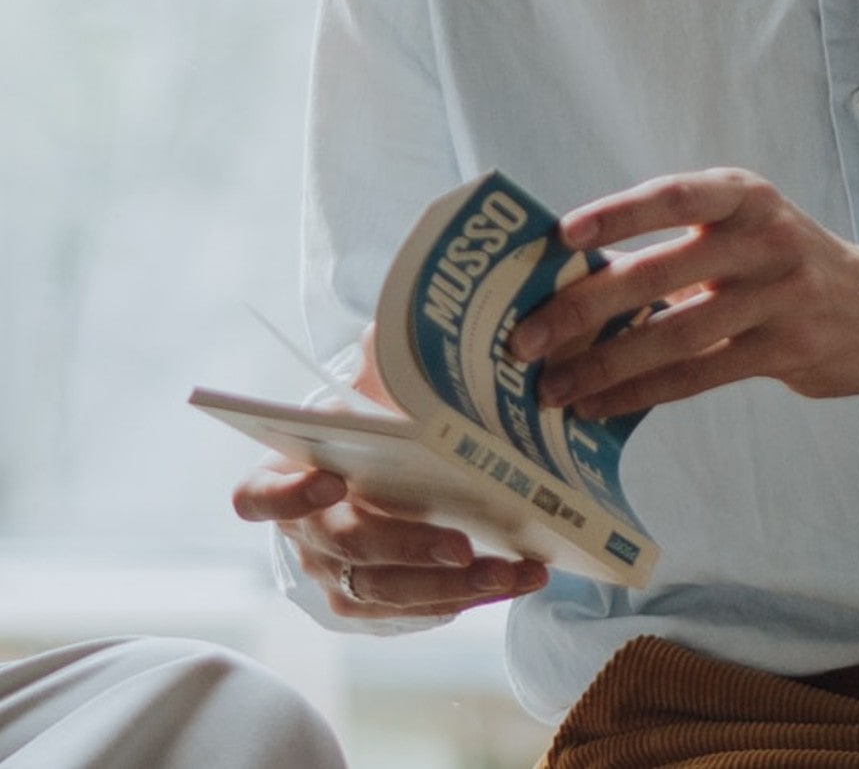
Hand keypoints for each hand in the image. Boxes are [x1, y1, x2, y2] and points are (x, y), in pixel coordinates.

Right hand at [233, 325, 547, 619]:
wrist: (383, 465)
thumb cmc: (373, 427)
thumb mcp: (373, 389)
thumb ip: (379, 364)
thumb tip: (390, 331)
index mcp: (284, 477)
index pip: (259, 497)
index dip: (289, 494)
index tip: (334, 478)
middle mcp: (304, 535)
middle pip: (345, 548)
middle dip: (405, 546)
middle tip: (461, 545)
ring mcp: (336, 576)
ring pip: (386, 591)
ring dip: (451, 585)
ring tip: (511, 572)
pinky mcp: (375, 606)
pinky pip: (416, 612)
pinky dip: (468, 597)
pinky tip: (514, 581)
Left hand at [510, 168, 858, 418]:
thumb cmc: (786, 265)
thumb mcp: (746, 230)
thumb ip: (678, 244)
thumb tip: (575, 280)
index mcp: (744, 197)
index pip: (674, 196)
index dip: (617, 214)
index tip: (561, 237)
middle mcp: (764, 240)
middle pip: (659, 273)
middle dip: (583, 308)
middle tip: (525, 338)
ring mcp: (779, 297)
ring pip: (673, 334)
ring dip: (603, 366)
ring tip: (551, 388)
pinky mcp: (785, 351)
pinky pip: (696, 376)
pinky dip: (640, 393)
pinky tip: (599, 406)